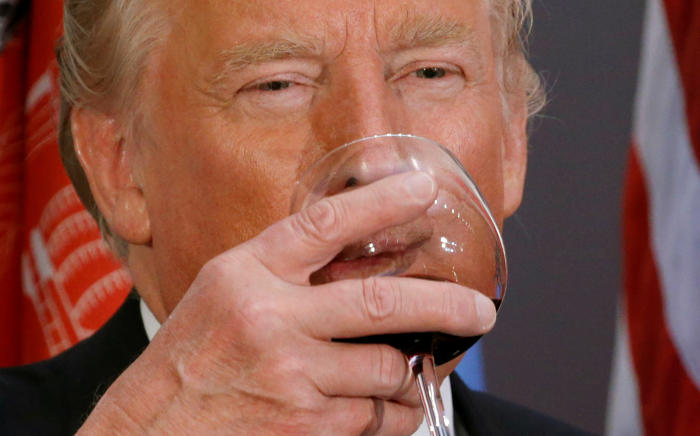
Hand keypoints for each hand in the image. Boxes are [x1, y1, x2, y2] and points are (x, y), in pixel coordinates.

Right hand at [78, 171, 496, 434]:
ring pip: (387, 369)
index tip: (424, 188)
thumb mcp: (226, 290)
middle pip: (379, 303)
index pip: (324, 226)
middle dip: (444, 305)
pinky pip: (376, 418)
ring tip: (412, 372)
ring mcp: (289, 375)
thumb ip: (285, 271)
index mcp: (248, 272)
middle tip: (481, 310)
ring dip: (411, 373)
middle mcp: (270, 318)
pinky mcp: (303, 425)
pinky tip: (389, 407)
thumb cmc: (194, 352)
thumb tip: (358, 255)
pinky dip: (395, 413)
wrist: (152, 426)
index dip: (380, 202)